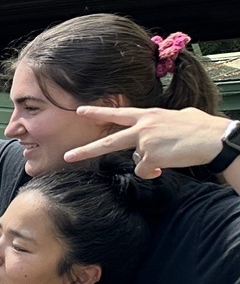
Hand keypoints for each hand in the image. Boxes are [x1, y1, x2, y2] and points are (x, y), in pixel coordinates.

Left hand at [64, 105, 232, 176]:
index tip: (80, 111)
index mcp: (149, 115)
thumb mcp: (181, 116)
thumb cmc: (203, 128)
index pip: (118, 113)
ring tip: (170, 154)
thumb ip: (164, 121)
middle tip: (68, 156)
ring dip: (149, 162)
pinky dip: (154, 172)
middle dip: (86, 150)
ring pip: (136, 160)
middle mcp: (143, 127)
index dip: (99, 112)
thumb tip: (164, 126)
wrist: (215, 139)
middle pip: (108, 141)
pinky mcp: (150, 158)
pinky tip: (167, 165)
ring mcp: (145, 143)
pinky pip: (144, 171)